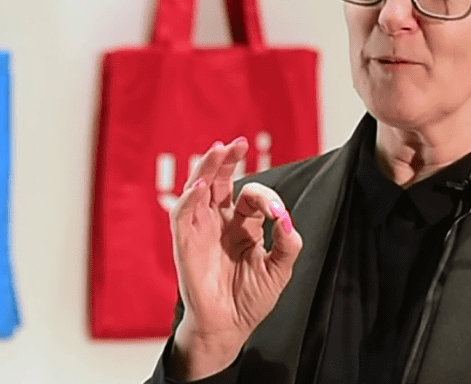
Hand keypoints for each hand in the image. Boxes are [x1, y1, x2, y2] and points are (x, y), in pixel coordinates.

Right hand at [168, 138, 302, 379]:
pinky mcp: (185, 243)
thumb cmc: (250, 300)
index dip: (265, 198)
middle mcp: (219, 222)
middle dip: (227, 161)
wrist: (229, 328)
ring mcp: (200, 230)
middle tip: (238, 143)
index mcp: (242, 226)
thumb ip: (287, 244)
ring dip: (206, 169)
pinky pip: (182, 215)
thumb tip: (286, 218)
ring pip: (198, 189)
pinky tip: (200, 187)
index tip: (277, 214)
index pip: (250, 197)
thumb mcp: (279, 271)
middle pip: (220, 182)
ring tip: (218, 150)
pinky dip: (189, 199)